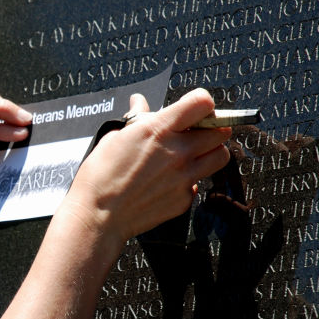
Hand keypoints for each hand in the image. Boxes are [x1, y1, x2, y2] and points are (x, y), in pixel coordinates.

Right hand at [62, 88, 231, 245]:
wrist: (98, 215)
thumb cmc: (101, 175)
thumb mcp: (114, 136)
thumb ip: (136, 118)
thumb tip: (140, 103)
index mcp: (160, 130)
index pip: (203, 103)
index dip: (202, 102)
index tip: (196, 109)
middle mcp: (178, 152)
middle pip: (220, 131)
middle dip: (212, 128)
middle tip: (197, 132)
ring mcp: (184, 177)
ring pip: (220, 157)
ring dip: (211, 152)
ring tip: (192, 154)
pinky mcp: (184, 199)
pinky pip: (198, 183)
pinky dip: (189, 180)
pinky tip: (170, 180)